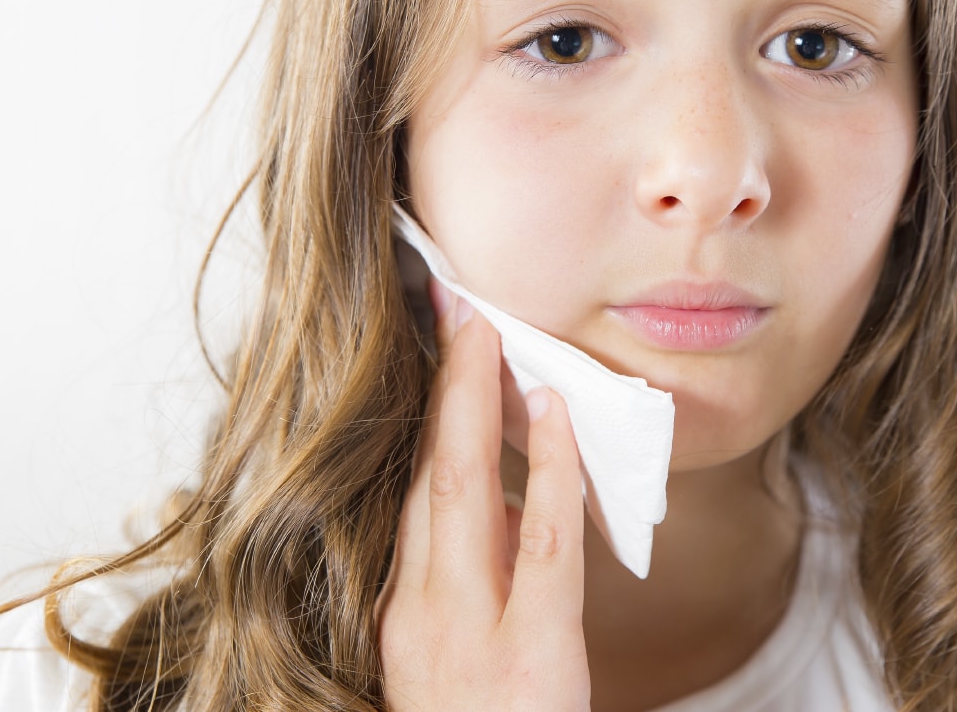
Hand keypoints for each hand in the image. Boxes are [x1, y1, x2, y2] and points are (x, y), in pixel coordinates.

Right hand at [376, 279, 591, 710]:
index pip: (410, 490)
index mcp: (404, 611)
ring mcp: (468, 631)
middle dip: (438, 384)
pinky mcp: (532, 651)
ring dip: (474, 403)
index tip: (440, 343)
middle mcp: (419, 612)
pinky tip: (553, 415)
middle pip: (424, 474)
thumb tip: (512, 500)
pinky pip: (542, 541)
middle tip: (454, 302)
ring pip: (463, 492)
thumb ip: (477, 579)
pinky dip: (547, 469)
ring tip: (486, 329)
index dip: (425, 413)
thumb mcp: (461, 654)